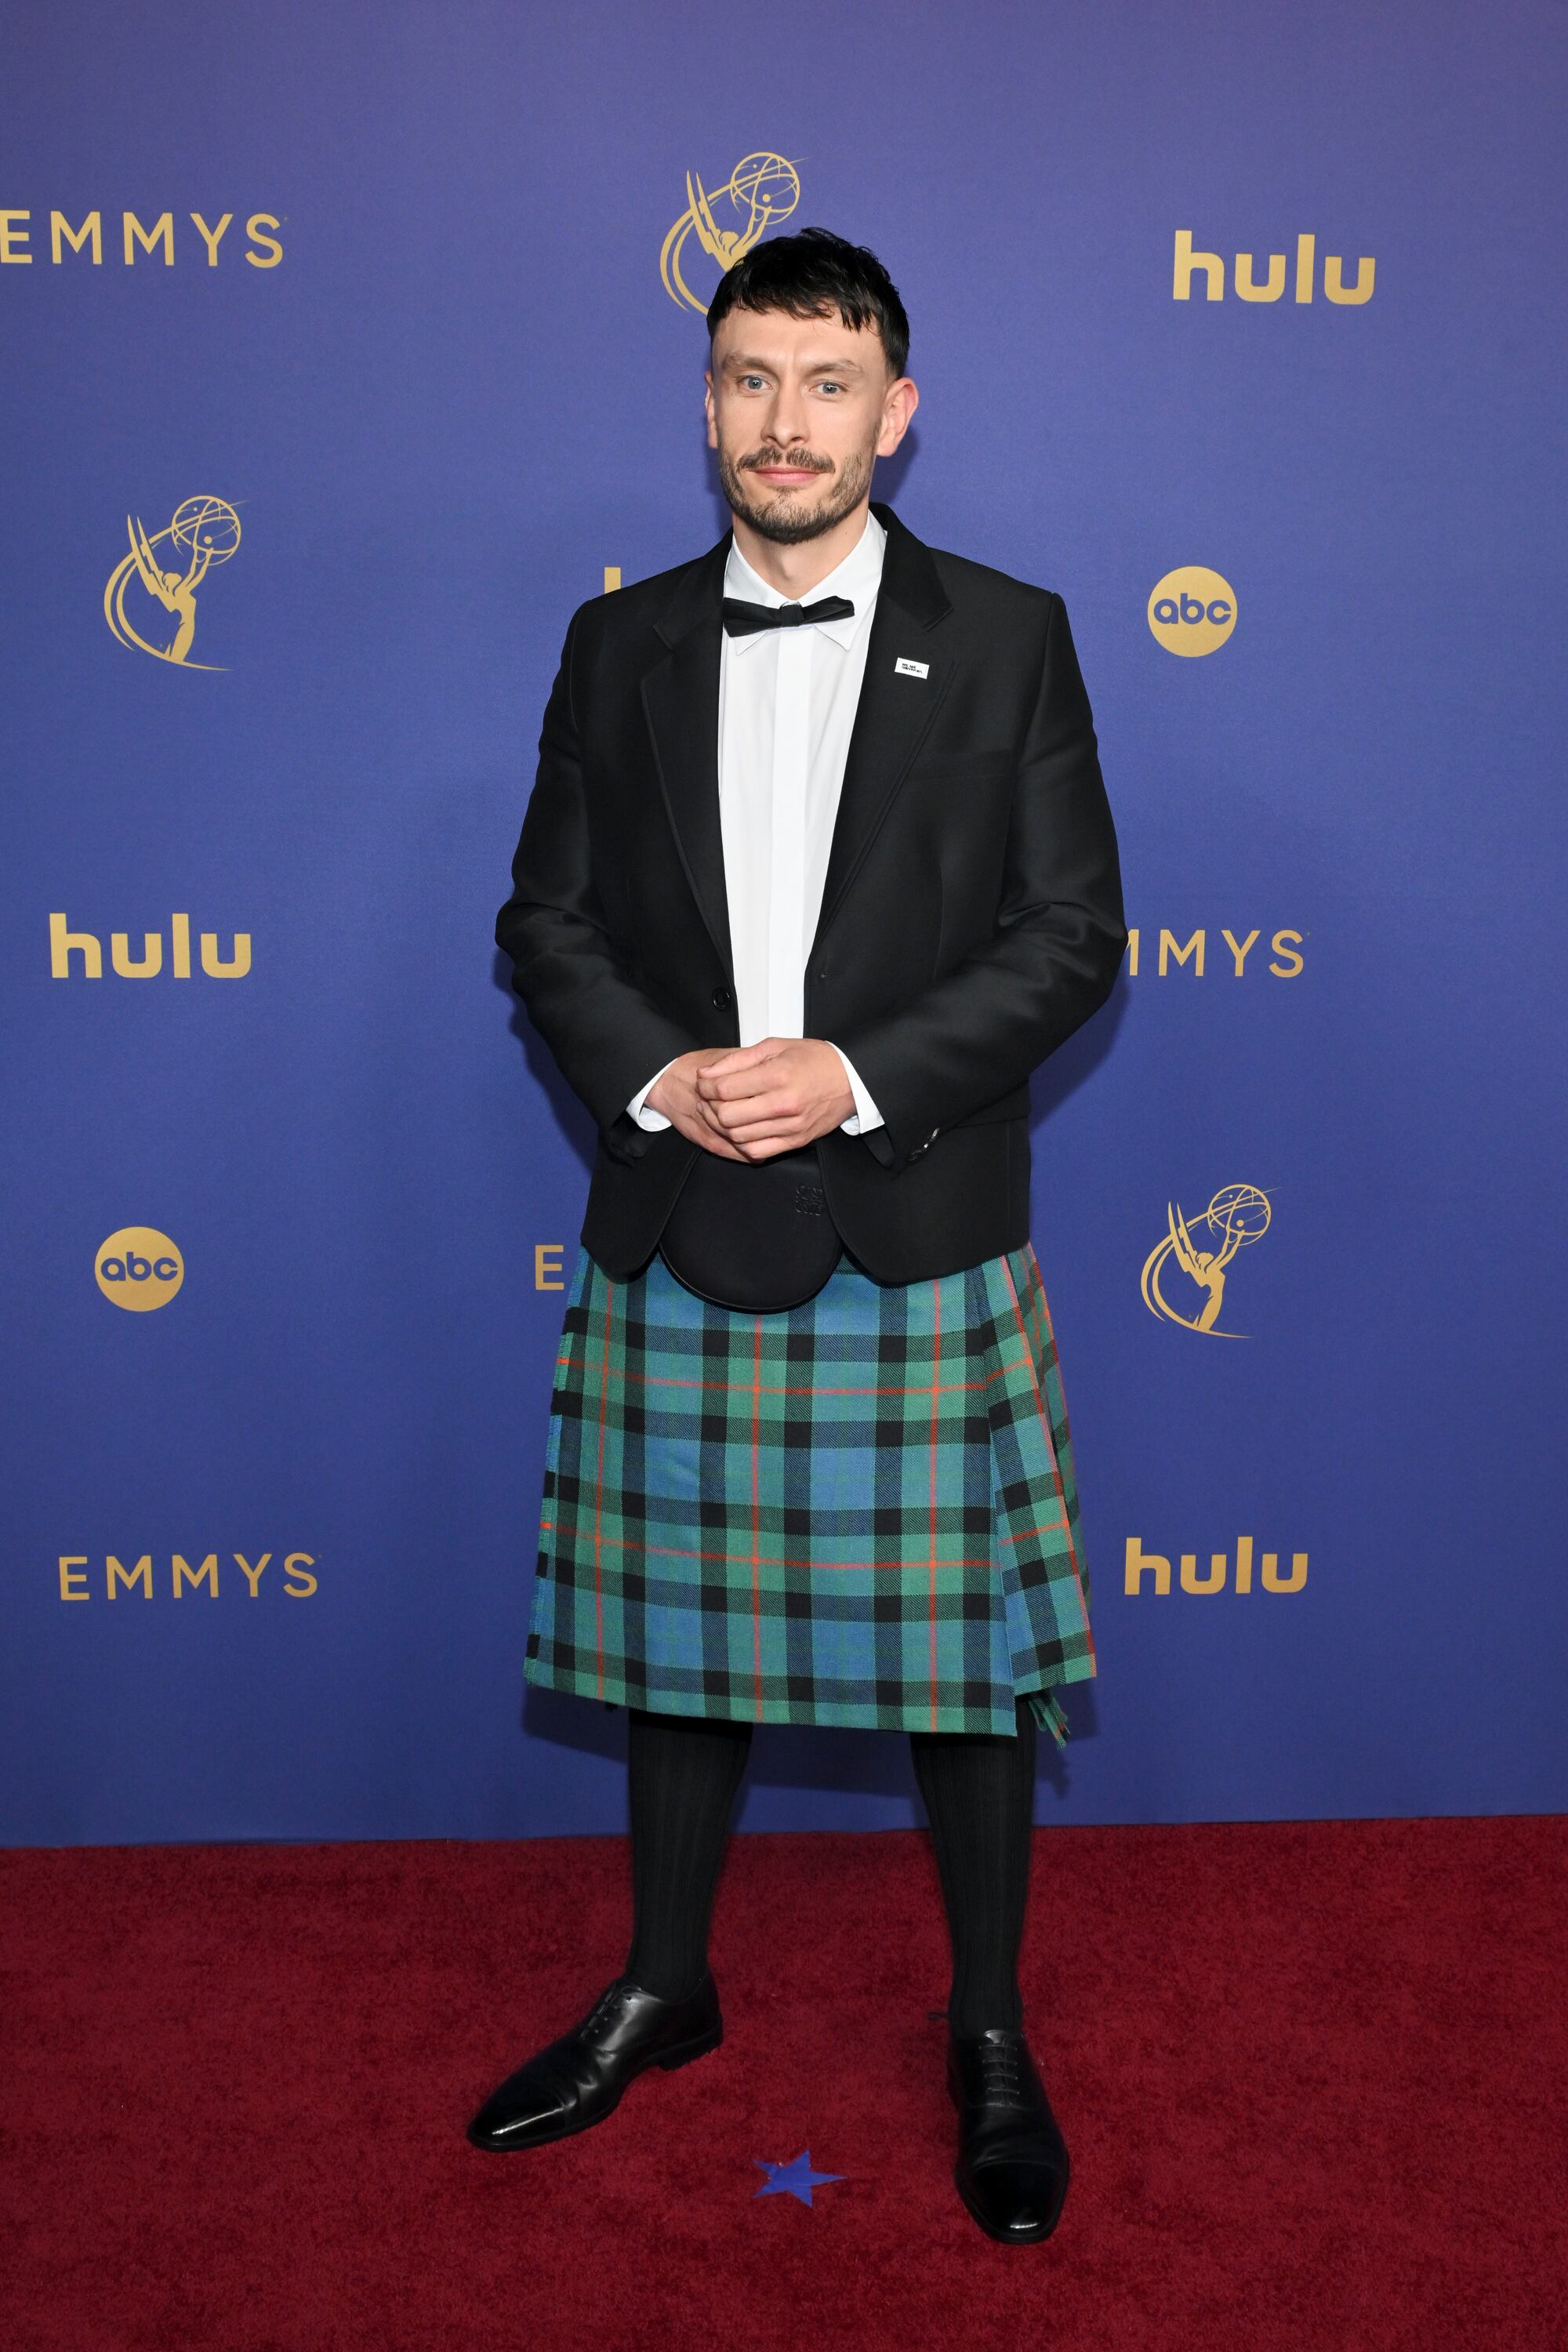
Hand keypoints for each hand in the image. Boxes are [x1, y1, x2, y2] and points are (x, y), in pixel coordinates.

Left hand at [648, 1038, 854, 1159]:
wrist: (851, 1079)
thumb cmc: (815, 1060)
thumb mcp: (775, 1046)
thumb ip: (737, 1060)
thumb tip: (707, 1073)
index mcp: (778, 1075)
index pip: (725, 1089)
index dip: (707, 1087)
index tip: (705, 1084)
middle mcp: (784, 1103)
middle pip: (727, 1115)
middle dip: (711, 1107)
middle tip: (710, 1099)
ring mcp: (790, 1125)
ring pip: (738, 1136)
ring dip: (724, 1126)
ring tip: (725, 1112)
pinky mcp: (795, 1140)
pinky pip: (757, 1151)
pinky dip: (743, 1143)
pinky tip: (743, 1129)